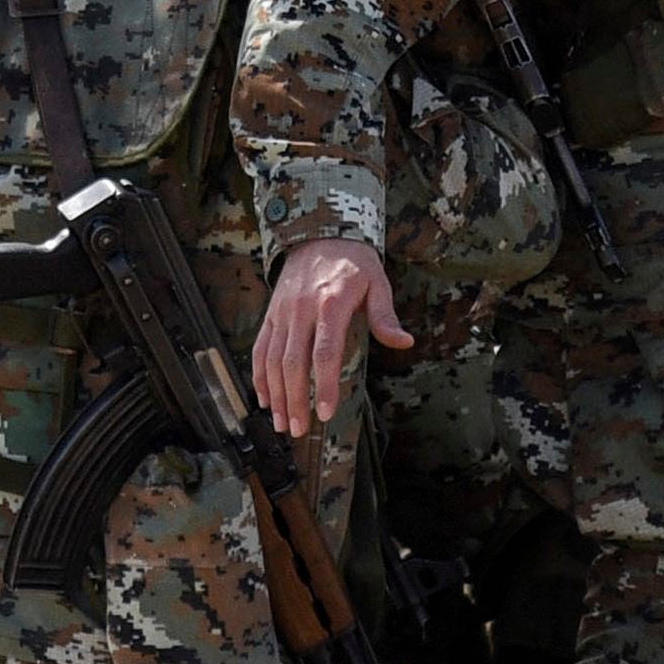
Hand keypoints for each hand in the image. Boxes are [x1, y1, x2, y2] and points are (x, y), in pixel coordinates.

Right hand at [251, 238, 406, 436]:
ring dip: (275, 395)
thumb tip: (404, 342)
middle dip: (295, 400)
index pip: (325, 352)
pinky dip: (259, 377)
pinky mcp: (270, 315)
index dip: (323, 385)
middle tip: (300, 429)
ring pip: (271, 360)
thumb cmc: (354, 263)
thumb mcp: (378, 283)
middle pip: (293, 363)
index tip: (325, 412)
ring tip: (282, 423)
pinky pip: (259, 349)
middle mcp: (301, 310)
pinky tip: (265, 399)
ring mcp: (282, 314)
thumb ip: (385, 316)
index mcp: (331, 304)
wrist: (318, 234)